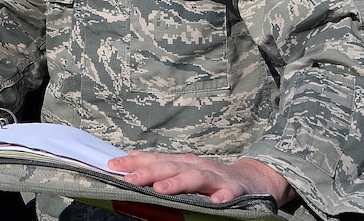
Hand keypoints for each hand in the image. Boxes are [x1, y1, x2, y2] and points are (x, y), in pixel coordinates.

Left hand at [107, 152, 295, 205]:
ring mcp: (217, 177)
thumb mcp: (184, 169)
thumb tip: (130, 163)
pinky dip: (223, 197)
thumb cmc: (209, 178)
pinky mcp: (236, 189)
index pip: (155, 159)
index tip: (112, 165)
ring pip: (196, 177)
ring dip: (178, 183)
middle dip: (149, 172)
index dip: (134, 161)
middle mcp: (197, 165)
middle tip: (130, 179)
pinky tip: (215, 203)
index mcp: (183, 162)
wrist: (250, 179)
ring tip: (161, 190)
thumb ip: (161, 168)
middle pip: (171, 166)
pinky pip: (230, 194)